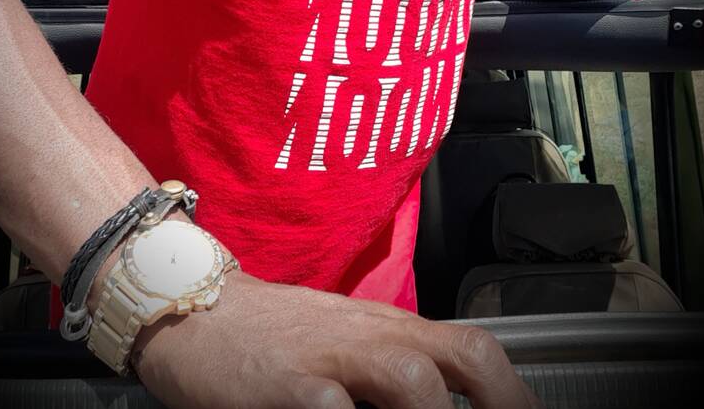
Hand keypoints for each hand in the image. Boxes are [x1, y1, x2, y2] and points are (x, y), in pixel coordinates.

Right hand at [133, 269, 542, 408]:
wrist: (191, 305)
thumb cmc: (268, 335)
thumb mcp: (339, 344)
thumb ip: (387, 373)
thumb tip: (439, 402)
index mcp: (385, 329)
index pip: (469, 347)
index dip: (512, 391)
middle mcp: (368, 335)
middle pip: (460, 353)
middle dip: (504, 401)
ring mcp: (328, 357)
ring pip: (410, 378)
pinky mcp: (285, 385)